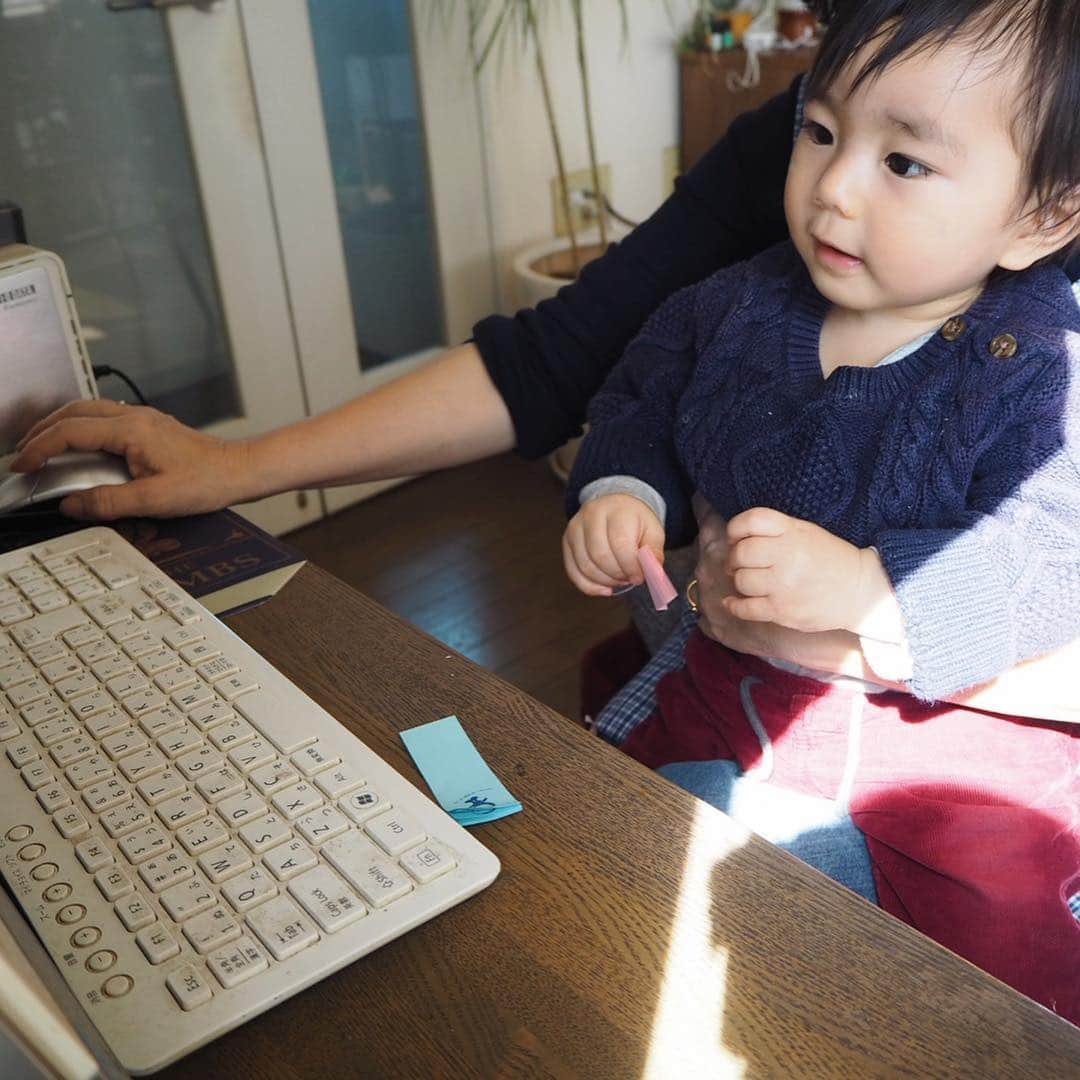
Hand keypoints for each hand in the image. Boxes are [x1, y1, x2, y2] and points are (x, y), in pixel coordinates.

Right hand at [11, 399, 244, 519]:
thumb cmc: (206, 482)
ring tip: (43, 448)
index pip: (70, 431)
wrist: (238, 470)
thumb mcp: (153, 500)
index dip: (39, 448)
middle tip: (23, 453)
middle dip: (42, 431)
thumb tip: (70, 506)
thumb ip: (107, 502)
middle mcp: (134, 416)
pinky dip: (82, 427)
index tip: (22, 465)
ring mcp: (143, 418)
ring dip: (61, 425)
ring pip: (88, 410)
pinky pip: (105, 417)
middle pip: (73, 412)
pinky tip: (79, 445)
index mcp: (131, 430)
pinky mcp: (150, 425)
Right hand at [562, 494, 664, 596]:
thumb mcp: (653, 532)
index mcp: (617, 510)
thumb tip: (654, 574)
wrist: (616, 506)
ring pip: (586, 566)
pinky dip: (590, 587)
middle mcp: (591, 516)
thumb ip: (653, 553)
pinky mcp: (567, 541)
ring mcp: (575, 528)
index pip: (620, 544)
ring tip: (620, 579)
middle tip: (630, 578)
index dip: (631, 566)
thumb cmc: (635, 522)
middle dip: (618, 575)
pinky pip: (574, 572)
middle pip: (600, 556)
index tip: (640, 577)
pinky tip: (605, 589)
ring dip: (605, 581)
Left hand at [723, 507, 869, 632]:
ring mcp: (784, 585)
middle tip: (739, 564)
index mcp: (793, 531)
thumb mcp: (806, 532)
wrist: (861, 591)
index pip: (751, 520)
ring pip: (741, 580)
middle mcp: (787, 556)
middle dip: (734, 558)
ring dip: (739, 581)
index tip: (735, 537)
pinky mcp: (782, 611)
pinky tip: (733, 602)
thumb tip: (735, 539)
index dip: (736, 528)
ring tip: (748, 581)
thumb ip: (774, 531)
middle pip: (741, 553)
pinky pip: (745, 608)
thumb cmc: (830, 559)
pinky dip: (734, 606)